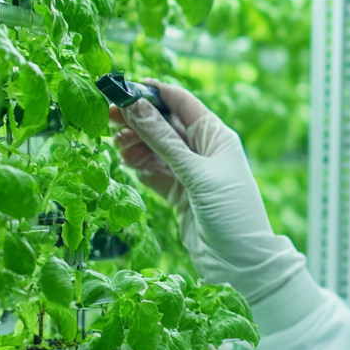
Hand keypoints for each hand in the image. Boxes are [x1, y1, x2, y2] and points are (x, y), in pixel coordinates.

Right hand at [111, 80, 307, 306]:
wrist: (240, 264)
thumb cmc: (231, 212)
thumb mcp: (196, 173)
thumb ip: (164, 141)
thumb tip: (135, 105)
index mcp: (216, 136)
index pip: (182, 103)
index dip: (155, 92)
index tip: (126, 86)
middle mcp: (203, 151)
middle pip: (164, 125)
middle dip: (138, 119)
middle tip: (108, 116)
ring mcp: (190, 173)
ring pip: (155, 150)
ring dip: (135, 144)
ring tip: (117, 146)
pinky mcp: (179, 195)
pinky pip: (153, 173)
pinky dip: (140, 167)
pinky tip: (127, 163)